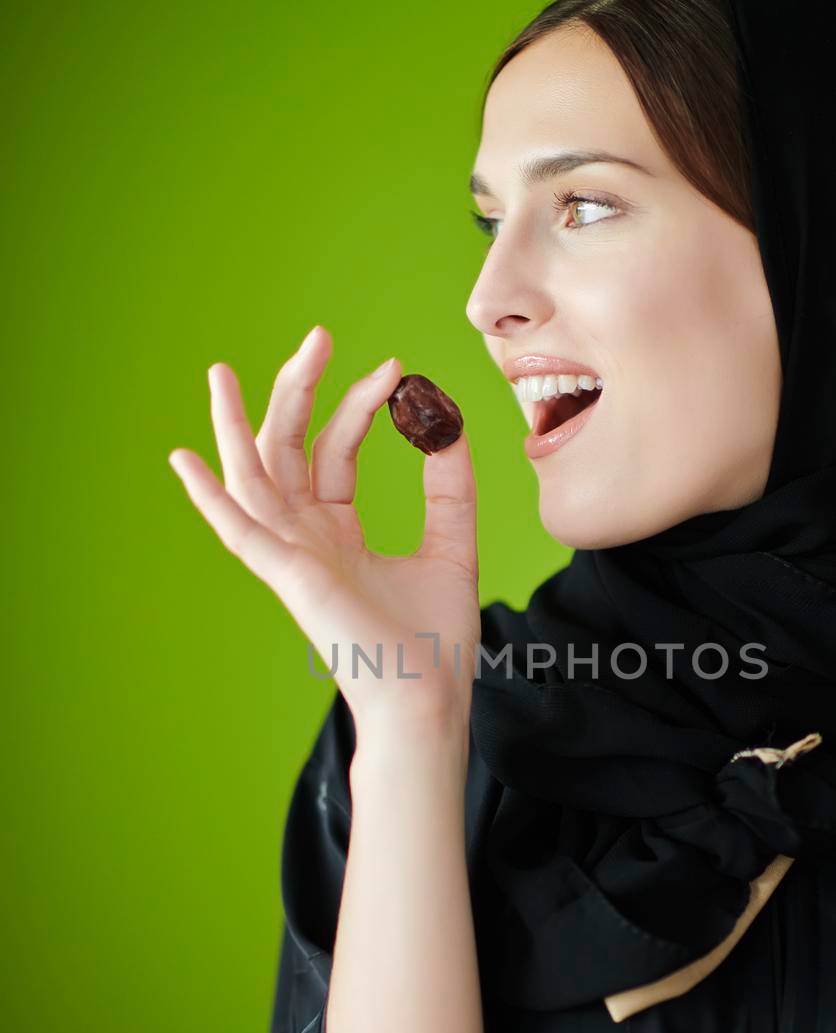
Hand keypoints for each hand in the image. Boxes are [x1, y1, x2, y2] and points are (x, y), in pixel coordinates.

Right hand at [168, 328, 480, 732]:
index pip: (336, 451)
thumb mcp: (454, 543)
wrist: (429, 696)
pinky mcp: (288, 576)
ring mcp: (292, 556)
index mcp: (337, 532)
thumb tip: (446, 424)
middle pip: (287, 449)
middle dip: (299, 391)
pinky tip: (183, 459)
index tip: (396, 371)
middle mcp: (306, 539)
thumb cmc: (436, 638)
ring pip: (252, 477)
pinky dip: (209, 496)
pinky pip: (239, 531)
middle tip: (319, 335)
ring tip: (220, 371)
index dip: (360, 406)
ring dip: (234, 425)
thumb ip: (449, 485)